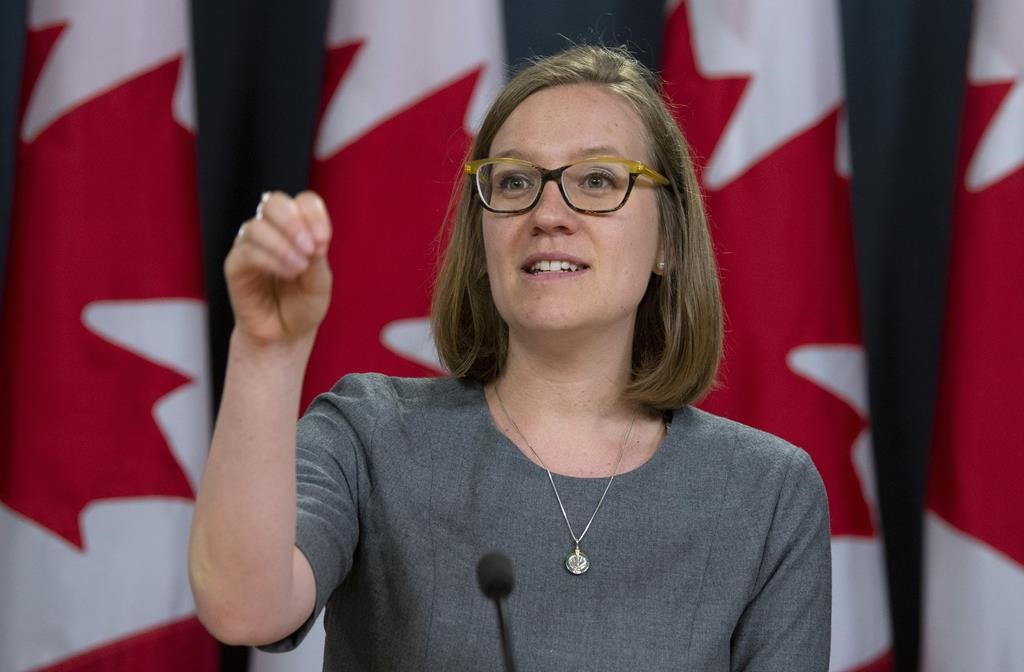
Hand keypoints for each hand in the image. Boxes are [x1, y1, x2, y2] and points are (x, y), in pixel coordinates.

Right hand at [224, 191, 332, 347]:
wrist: (285, 336)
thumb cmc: (303, 305)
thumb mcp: (319, 282)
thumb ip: (317, 258)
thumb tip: (312, 238)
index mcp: (296, 228)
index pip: (303, 201)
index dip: (314, 214)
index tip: (324, 241)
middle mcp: (270, 231)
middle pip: (274, 202)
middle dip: (294, 222)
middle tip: (311, 249)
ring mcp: (249, 246)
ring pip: (257, 226)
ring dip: (282, 244)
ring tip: (299, 268)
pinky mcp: (235, 266)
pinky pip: (247, 252)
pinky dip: (270, 258)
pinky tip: (287, 272)